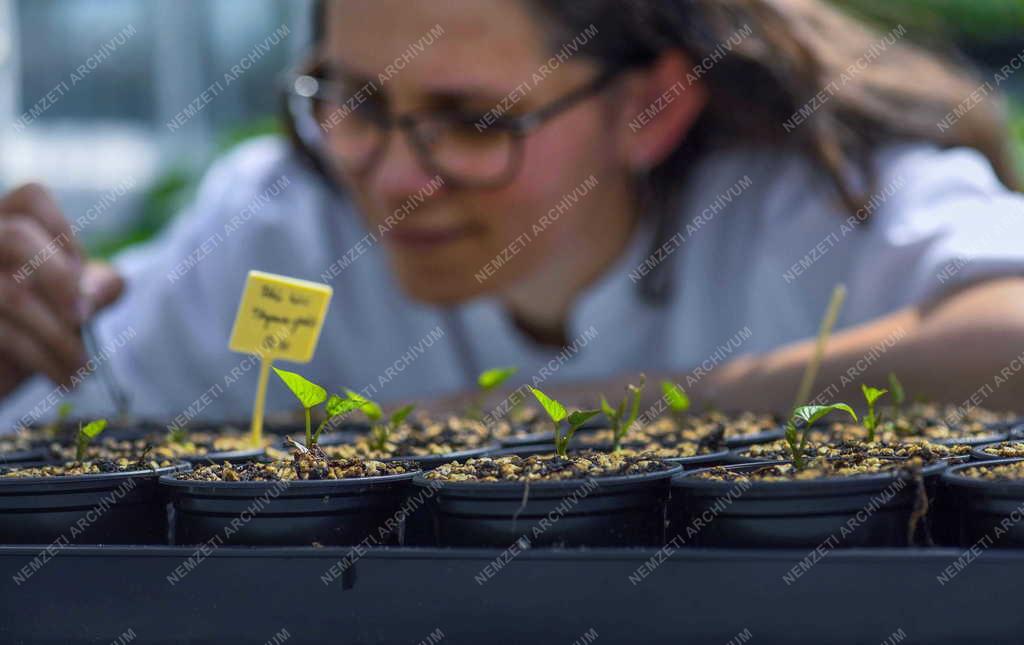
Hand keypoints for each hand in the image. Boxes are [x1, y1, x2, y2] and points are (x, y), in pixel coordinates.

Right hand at [0, 183, 123, 396]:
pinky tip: (64, 380)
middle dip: (62, 280)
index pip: (31, 196)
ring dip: (60, 338)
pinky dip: (43, 360)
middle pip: (15, 235)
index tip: (80, 276)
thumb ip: (87, 292)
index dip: (65, 233)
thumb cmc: (17, 344)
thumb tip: (114, 282)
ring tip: (82, 369)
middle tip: (84, 319)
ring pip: (13, 294)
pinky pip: (3, 334)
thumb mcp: (59, 312)